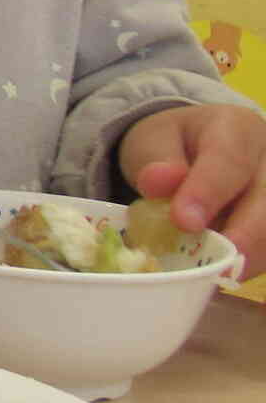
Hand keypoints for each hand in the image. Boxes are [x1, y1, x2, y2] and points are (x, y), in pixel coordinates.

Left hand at [120, 104, 265, 278]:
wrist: (192, 151)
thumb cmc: (172, 146)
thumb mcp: (152, 141)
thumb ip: (156, 160)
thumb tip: (158, 181)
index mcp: (237, 128)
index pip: (230, 160)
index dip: (209, 192)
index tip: (184, 221)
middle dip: (243, 235)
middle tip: (211, 264)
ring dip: (247, 256)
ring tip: (209, 273)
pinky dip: (249, 264)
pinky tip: (220, 274)